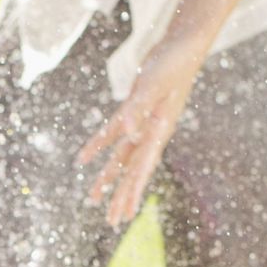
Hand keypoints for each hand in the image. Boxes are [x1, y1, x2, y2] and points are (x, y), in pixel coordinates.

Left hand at [79, 46, 202, 225]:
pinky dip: (99, 146)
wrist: (182, 45)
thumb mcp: (153, 85)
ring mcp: (142, 122)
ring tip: (93, 198)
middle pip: (132, 170)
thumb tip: (126, 133)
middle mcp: (151, 132)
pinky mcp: (133, 109)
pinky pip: (114, 134)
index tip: (124, 214)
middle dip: (122, 196)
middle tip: (112, 222)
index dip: (131, 191)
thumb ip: (137, 109)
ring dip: (108, 177)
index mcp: (158, 131)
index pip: (142, 168)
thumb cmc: (172, 63)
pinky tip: (84, 159)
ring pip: (122, 157)